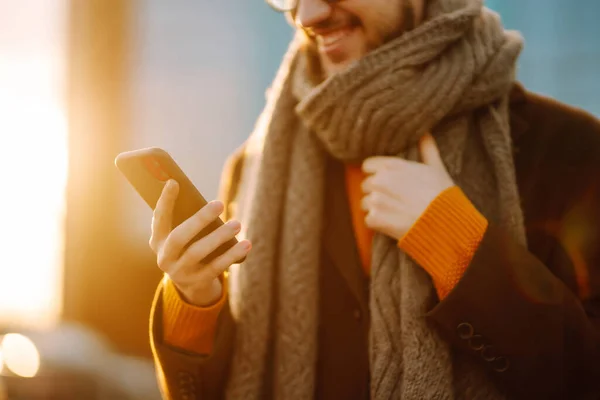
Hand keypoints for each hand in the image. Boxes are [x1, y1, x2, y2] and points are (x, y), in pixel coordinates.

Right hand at [149, 180, 251, 305]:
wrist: (191, 285)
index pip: (159, 219)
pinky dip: (232, 255)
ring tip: (237, 224)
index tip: (174, 182)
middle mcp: (165, 258)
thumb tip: (199, 195)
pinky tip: (246, 244)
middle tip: (220, 204)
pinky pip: (216, 267)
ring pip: (198, 252)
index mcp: (157, 241)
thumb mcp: (180, 236)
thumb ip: (184, 218)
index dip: (165, 201)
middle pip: (179, 237)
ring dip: (219, 236)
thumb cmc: (188, 249)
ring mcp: (180, 272)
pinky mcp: (198, 281)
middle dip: (199, 219)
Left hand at [361, 133, 454, 239]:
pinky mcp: (376, 218)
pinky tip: (393, 224)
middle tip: (395, 201)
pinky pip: (368, 220)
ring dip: (376, 209)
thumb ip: (428, 149)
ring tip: (395, 213)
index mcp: (392, 166)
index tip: (387, 183)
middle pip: (365, 186)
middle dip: (377, 193)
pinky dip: (378, 224)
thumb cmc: (442, 195)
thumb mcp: (437, 168)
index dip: (376, 174)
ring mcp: (376, 200)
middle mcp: (380, 180)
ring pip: (365, 203)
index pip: (367, 166)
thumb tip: (426, 133)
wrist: (445, 222)